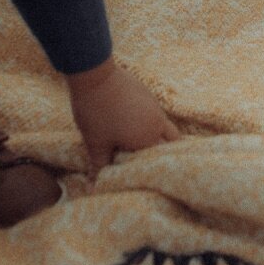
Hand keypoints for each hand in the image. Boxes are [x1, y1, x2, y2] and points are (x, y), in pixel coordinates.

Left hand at [66, 59, 179, 177]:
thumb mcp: (96, 142)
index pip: (160, 160)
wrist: (94, 75)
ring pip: (164, 126)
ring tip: (140, 144)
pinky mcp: (147, 94)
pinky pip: (154, 113)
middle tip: (150, 163)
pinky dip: (149, 122)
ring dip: (157, 136)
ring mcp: (154, 105)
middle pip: (171, 141)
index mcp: (148, 138)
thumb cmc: (96, 112)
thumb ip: (99, 166)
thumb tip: (92, 189)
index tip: (147, 177)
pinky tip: (132, 124)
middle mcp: (157, 122)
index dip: (154, 169)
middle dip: (163, 153)